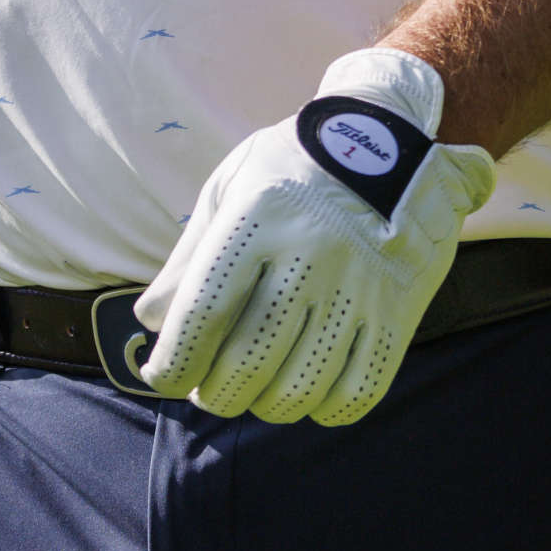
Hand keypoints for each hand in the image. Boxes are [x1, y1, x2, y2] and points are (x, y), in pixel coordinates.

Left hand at [135, 49, 494, 426]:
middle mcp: (310, 256)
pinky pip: (359, 392)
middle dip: (213, 393)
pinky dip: (324, 410)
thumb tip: (151, 321)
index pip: (203, 313)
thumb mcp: (233, 185)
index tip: (161, 376)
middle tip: (206, 390)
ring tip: (252, 393)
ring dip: (263, 406)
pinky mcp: (399, 312)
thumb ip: (189, 255)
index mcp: (259, 219)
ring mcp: (359, 288)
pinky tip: (308, 394)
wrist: (397, 140)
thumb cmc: (296, 164)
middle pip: (247, 362)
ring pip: (300, 388)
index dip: (174, 361)